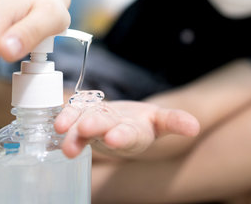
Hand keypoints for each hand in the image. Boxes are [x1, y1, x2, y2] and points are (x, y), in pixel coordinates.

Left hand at [54, 100, 199, 158]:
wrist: (124, 125)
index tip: (113, 138)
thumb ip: (176, 122)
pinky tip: (56, 118)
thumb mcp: (162, 121)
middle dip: (94, 128)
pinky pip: (73, 112)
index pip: (130, 137)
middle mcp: (112, 132)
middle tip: (84, 129)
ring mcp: (95, 125)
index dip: (122, 137)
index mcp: (136, 135)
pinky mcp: (82, 116)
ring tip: (60, 127)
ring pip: (82, 122)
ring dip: (72, 123)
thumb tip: (194, 127)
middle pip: (103, 129)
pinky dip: (66, 113)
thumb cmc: (144, 123)